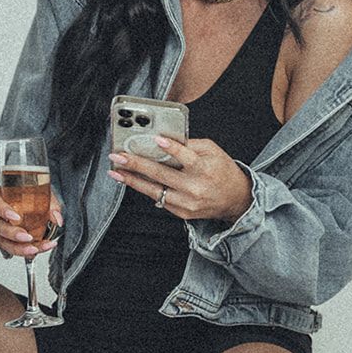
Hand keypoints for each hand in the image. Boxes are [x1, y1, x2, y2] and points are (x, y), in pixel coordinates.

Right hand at [0, 184, 62, 258]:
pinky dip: (25, 251)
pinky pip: (10, 248)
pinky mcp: (2, 240)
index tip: (15, 217)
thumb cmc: (25, 194)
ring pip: (2, 241)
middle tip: (27, 237)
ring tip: (35, 248)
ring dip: (19, 248)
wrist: (22, 202)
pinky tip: (36, 250)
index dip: (2, 209)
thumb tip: (57, 219)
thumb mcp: (39, 193)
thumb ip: (50, 204)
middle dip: (12, 234)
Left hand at [107, 135, 252, 222]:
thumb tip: (164, 140)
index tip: (157, 140)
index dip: (172, 149)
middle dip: (137, 164)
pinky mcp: (181, 212)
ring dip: (133, 180)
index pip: (187, 158)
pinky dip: (144, 188)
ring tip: (116, 171)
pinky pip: (159, 199)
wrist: (235, 200)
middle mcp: (195, 188)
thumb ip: (190, 144)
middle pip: (162, 175)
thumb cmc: (222, 171)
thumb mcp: (213, 152)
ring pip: (154, 190)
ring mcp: (187, 203)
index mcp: (205, 170)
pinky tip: (131, 180)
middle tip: (119, 157)